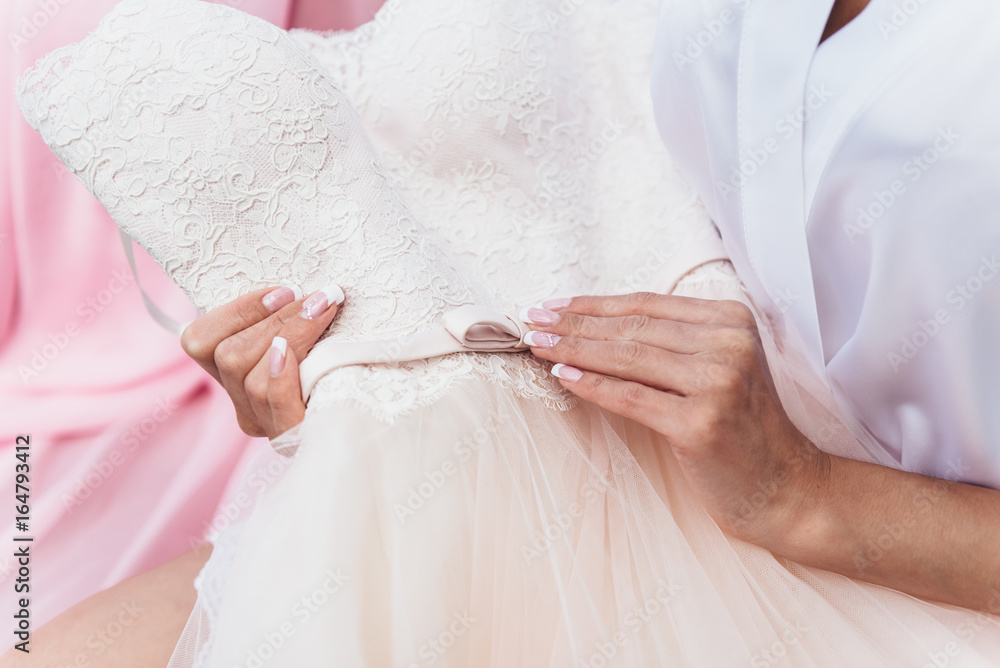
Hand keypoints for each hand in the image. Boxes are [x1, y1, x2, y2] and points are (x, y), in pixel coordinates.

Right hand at [180, 284, 343, 438]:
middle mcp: (246, 406)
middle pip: (228, 356)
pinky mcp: (293, 438)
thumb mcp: (314, 338)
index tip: (285, 289)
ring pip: (251, 378)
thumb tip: (294, 286)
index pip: (200, 341)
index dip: (237, 310)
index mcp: (237, 379)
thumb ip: (289, 318)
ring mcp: (267, 426)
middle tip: (317, 297)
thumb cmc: (351, 369)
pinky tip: (301, 349)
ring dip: (289, 334)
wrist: (378, 420)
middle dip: (274, 317)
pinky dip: (282, 370)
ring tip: (325, 310)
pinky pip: (273, 399)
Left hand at [520, 292, 829, 548]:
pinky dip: (593, 386)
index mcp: (731, 320)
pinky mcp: (702, 424)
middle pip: (633, 328)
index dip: (594, 304)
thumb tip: (593, 326)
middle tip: (531, 320)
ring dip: (574, 349)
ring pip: (628, 358)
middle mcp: (729, 344)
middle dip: (574, 323)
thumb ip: (672, 342)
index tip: (552, 304)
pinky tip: (562, 377)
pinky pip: (633, 398)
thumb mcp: (717, 368)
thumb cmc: (742, 427)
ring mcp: (718, 383)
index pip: (647, 305)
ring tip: (537, 345)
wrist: (784, 486)